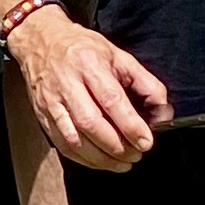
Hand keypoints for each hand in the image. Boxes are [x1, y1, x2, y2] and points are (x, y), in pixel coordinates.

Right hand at [6, 10, 171, 168]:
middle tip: (136, 154)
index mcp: (89, 64)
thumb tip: (162, 113)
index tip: (145, 141)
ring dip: (101, 158)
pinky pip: (62, 144)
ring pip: (74, 139)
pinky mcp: (42, 114)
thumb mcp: (120, 57)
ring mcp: (51, 100)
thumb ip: (146, 84)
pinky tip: (99, 161)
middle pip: (90, 123)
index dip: (130, 125)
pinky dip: (82, 158)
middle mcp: (67, 83)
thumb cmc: (83, 49)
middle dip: (117, 146)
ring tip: (121, 163)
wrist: (42, 41)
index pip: (111, 99)